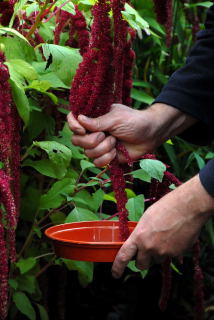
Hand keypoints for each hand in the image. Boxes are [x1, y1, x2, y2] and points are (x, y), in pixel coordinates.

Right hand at [67, 103, 196, 166]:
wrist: (150, 135)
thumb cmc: (134, 121)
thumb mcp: (116, 118)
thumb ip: (97, 121)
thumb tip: (79, 119)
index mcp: (94, 118)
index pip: (73, 121)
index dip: (74, 126)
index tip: (82, 130)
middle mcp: (93, 132)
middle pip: (77, 140)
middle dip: (91, 140)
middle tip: (106, 135)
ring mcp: (98, 145)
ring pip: (88, 153)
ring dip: (103, 148)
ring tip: (115, 142)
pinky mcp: (105, 157)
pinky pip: (97, 163)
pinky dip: (107, 158)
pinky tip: (116, 153)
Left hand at [111, 175, 213, 277]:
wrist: (187, 208)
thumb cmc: (166, 208)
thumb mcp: (146, 219)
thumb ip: (140, 233)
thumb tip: (138, 242)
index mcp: (138, 236)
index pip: (123, 257)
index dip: (117, 267)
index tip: (115, 274)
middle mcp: (149, 247)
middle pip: (141, 265)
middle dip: (143, 260)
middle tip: (147, 251)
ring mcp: (163, 252)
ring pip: (156, 260)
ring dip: (158, 254)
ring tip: (165, 237)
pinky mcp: (176, 254)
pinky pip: (169, 257)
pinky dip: (171, 250)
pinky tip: (174, 236)